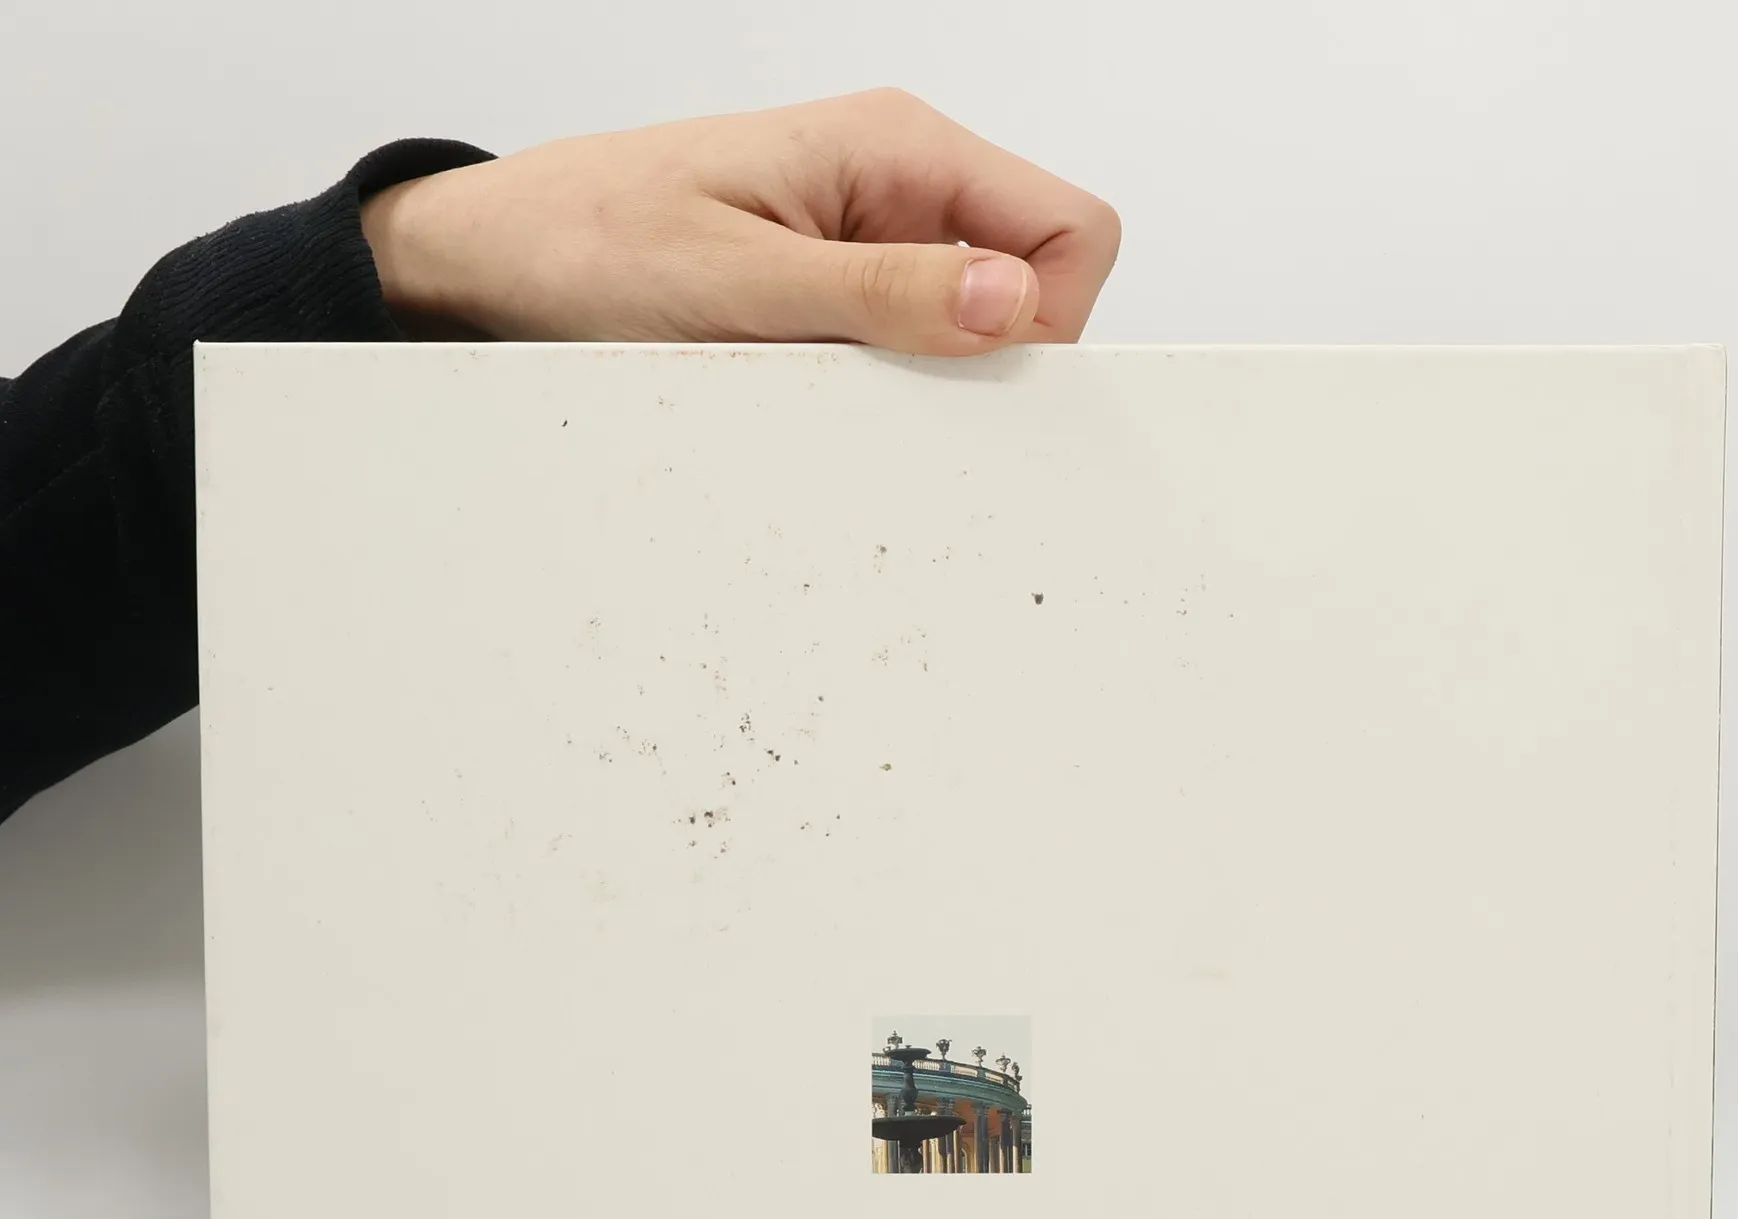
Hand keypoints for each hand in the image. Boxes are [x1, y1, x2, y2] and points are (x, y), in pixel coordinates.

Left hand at [361, 90, 1120, 355]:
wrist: (502, 257)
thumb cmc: (593, 239)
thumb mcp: (741, 281)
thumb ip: (882, 294)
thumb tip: (1009, 302)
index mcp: (897, 147)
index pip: (1071, 229)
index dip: (1048, 318)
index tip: (974, 374)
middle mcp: (899, 181)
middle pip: (1037, 277)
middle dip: (991, 352)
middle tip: (894, 387)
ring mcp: (873, 233)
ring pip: (977, 316)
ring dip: (930, 368)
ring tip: (834, 377)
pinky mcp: (839, 281)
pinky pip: (912, 337)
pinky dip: (887, 376)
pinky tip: (820, 381)